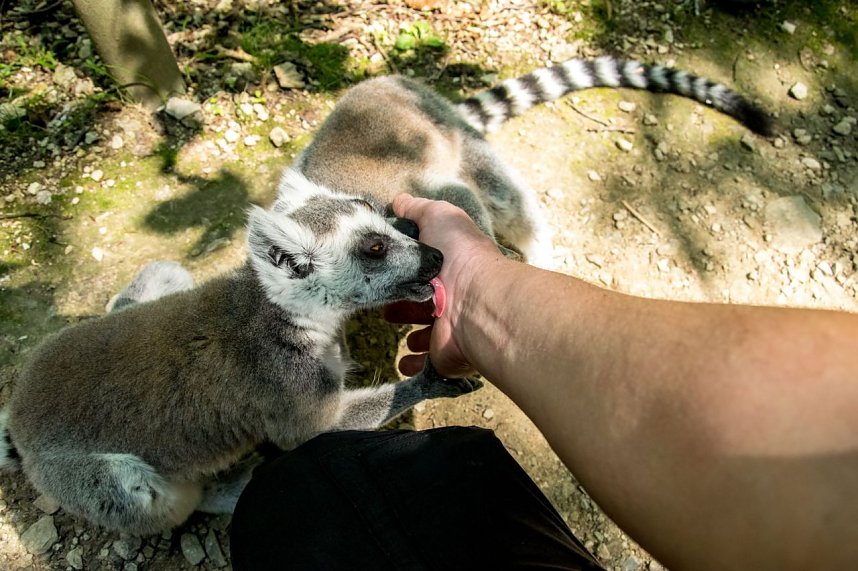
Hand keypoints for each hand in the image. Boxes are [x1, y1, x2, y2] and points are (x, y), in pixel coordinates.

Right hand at [384, 194, 502, 377]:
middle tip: (385, 304)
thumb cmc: (458, 256)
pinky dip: (413, 363)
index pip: (425, 269)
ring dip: (410, 334)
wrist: (476, 302)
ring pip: (425, 333)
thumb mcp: (438, 216)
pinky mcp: (444, 355)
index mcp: (451, 267)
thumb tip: (399, 200)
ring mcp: (450, 329)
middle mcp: (453, 298)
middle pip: (423, 302)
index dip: (406, 268)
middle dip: (403, 303)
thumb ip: (417, 209)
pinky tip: (403, 360)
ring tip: (393, 327)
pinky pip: (426, 363)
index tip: (386, 269)